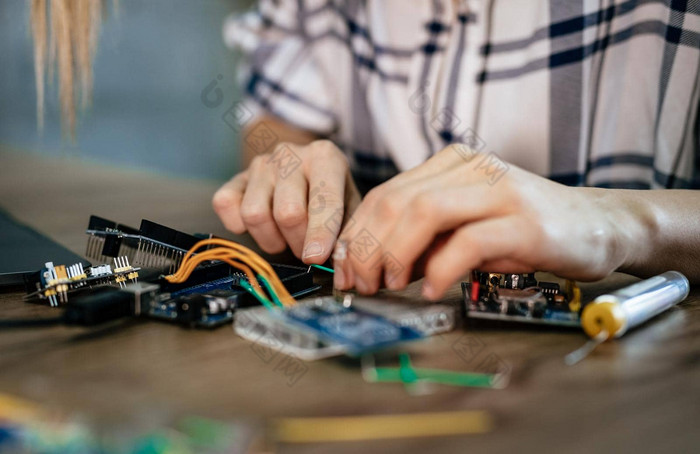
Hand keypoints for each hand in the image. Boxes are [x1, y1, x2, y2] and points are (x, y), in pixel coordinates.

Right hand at [213, 140, 360, 262]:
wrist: (305, 169)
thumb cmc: (330, 194)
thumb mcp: (351, 206)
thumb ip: (348, 231)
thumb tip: (340, 259)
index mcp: (325, 157)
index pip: (323, 199)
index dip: (320, 233)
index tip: (315, 257)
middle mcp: (290, 154)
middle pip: (288, 212)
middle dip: (298, 242)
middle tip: (305, 249)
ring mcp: (260, 165)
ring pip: (255, 214)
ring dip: (271, 239)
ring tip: (285, 238)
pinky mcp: (236, 177)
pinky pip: (225, 205)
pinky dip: (239, 225)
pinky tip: (261, 226)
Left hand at [333, 145, 646, 298]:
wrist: (596, 225)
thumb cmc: (522, 229)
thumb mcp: (464, 223)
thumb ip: (422, 234)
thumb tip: (370, 264)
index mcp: (450, 163)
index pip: (384, 194)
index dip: (355, 233)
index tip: (344, 269)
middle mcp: (471, 168)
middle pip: (395, 201)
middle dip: (366, 247)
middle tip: (361, 284)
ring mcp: (499, 192)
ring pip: (423, 212)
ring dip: (395, 254)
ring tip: (391, 285)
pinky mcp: (523, 223)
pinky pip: (467, 242)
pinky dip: (440, 268)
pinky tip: (431, 288)